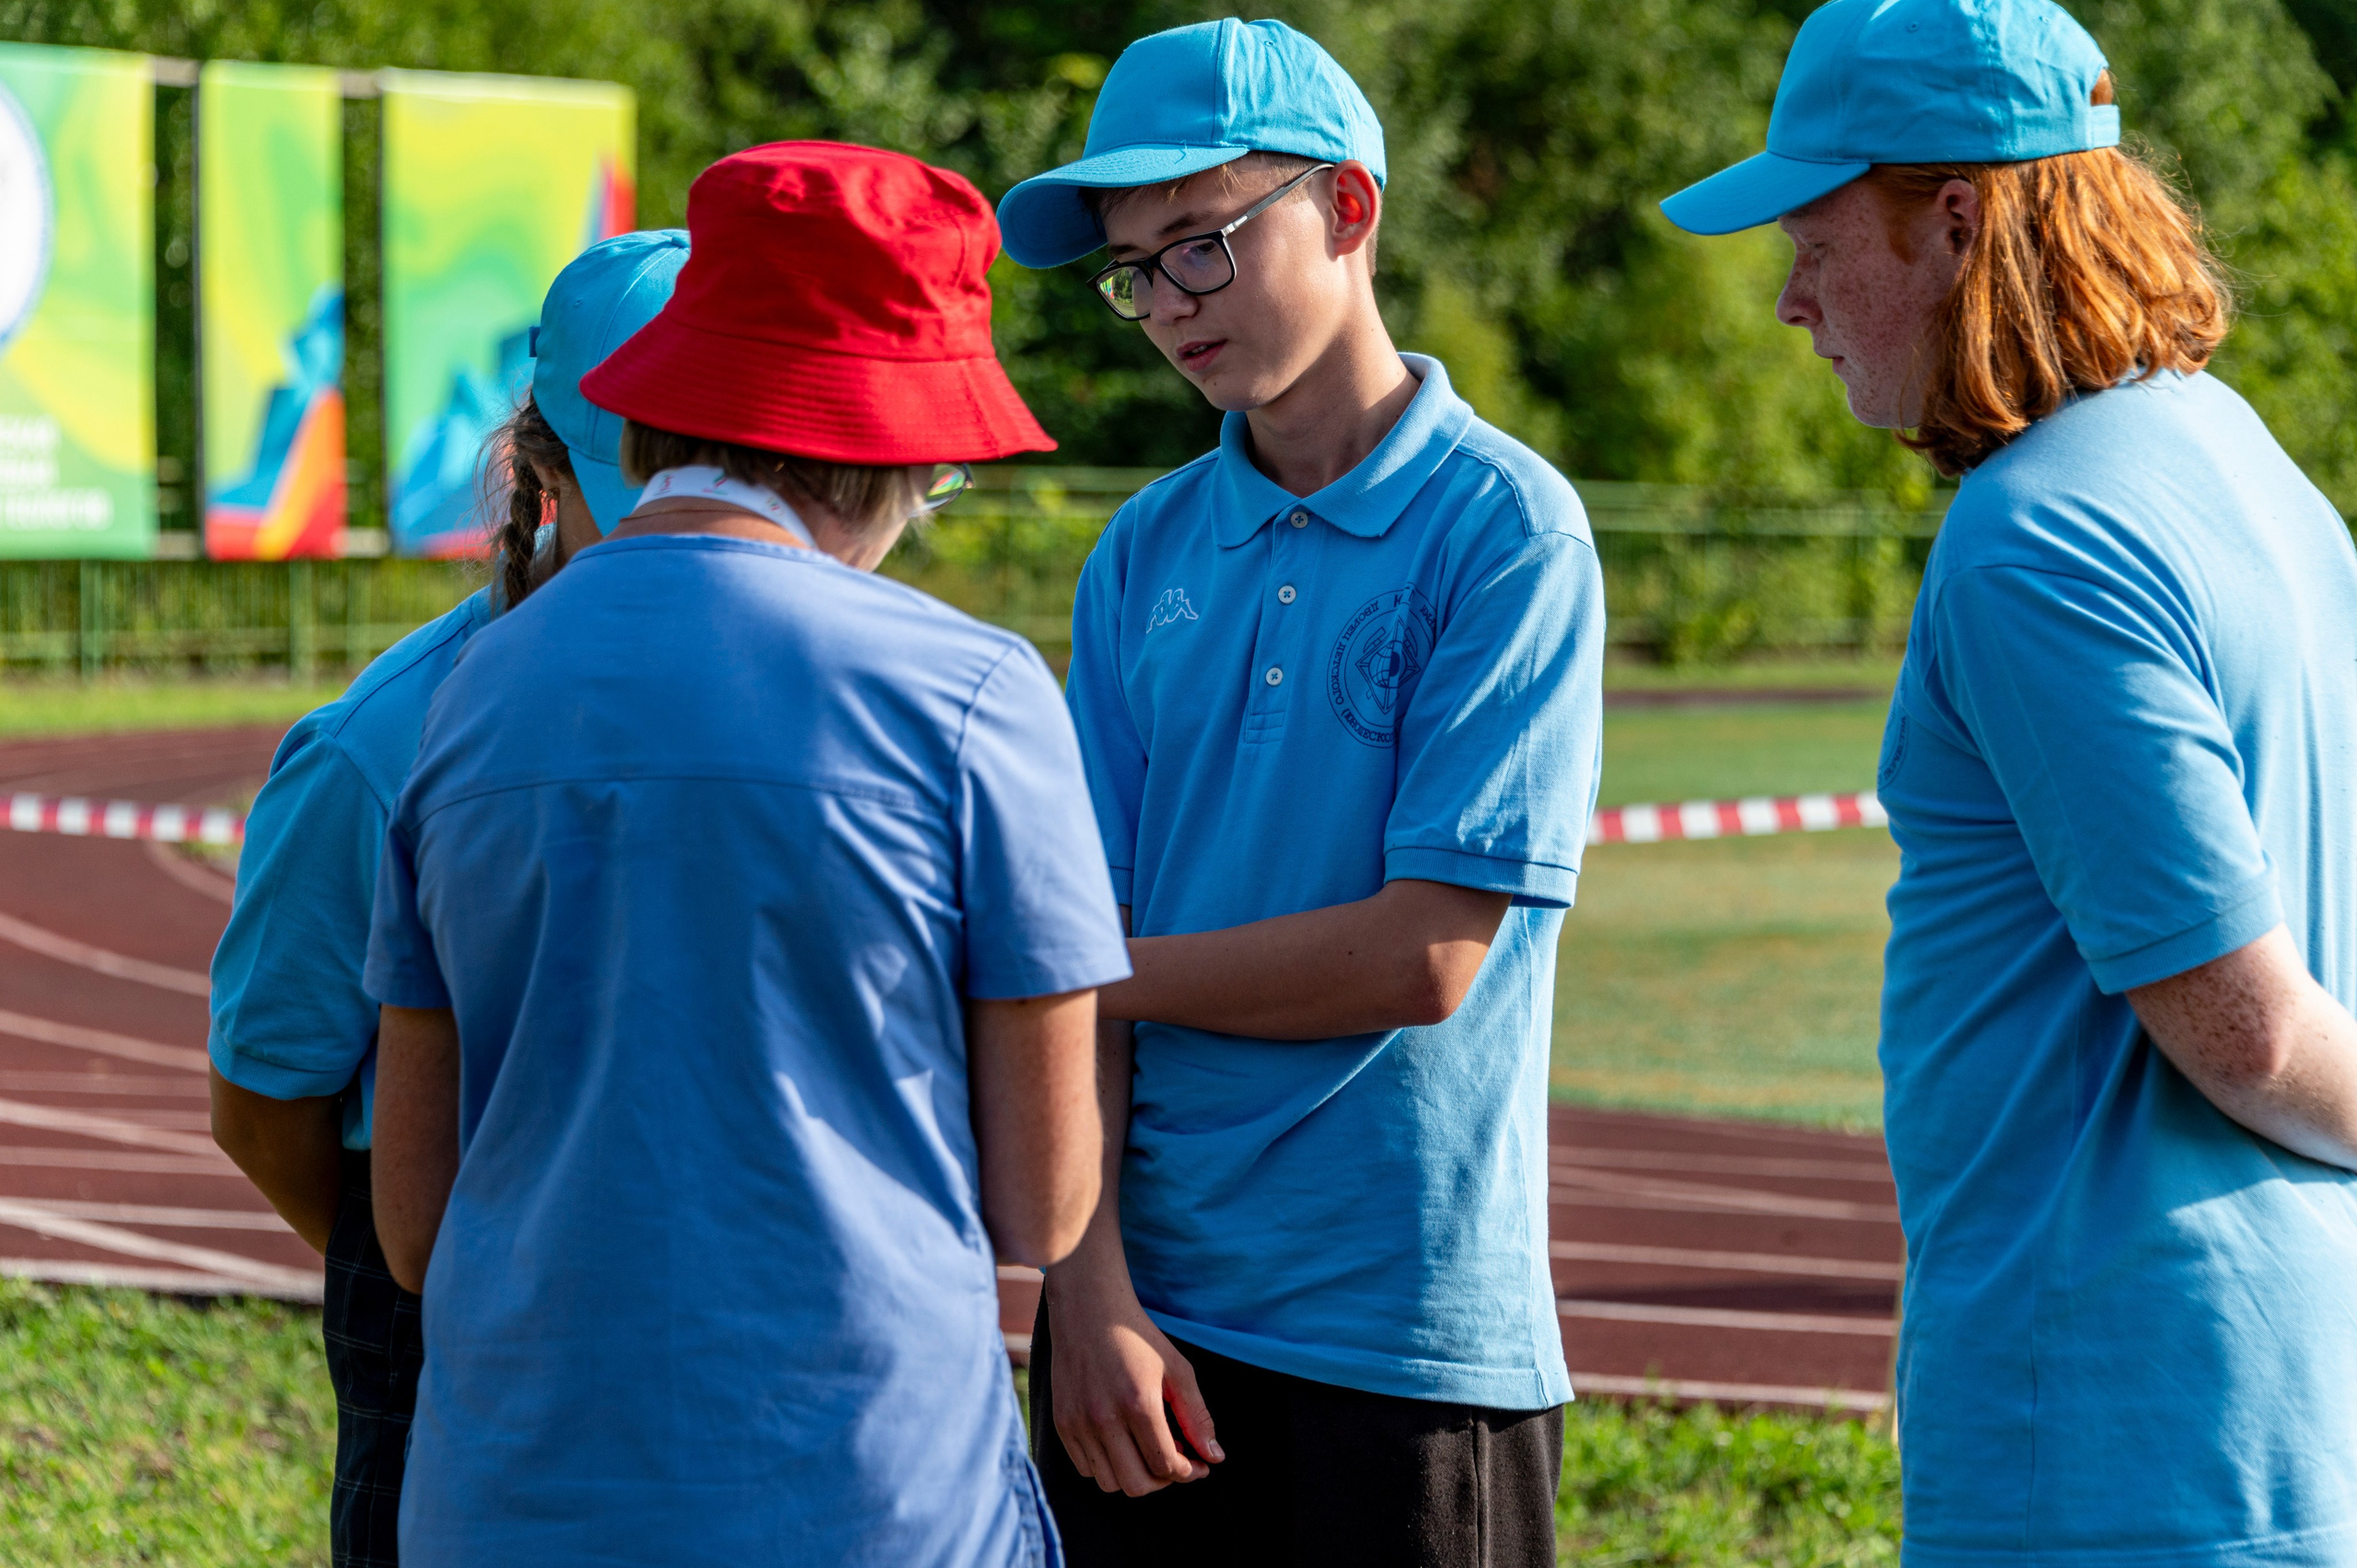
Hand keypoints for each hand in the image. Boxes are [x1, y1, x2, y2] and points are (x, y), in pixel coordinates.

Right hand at [1047, 1268, 1222, 1495]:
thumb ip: (1197, 1417)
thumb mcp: (1177, 1370)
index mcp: (1138, 1404)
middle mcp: (1104, 1419)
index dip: (1188, 1472)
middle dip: (1163, 1480)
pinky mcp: (1062, 1423)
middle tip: (1174, 1461)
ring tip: (1147, 1451)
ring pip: (1110, 1482)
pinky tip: (1122, 1444)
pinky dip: (1108, 1467)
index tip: (1198, 1464)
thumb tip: (1215, 1458)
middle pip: (1137, 1485)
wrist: (1088, 1309)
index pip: (1166, 1465)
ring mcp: (1078, 1423)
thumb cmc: (1138, 1338)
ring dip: (1135, 1476)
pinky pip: (1086, 1468)